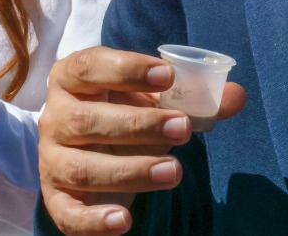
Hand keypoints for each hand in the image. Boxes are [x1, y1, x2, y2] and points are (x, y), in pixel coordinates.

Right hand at [38, 47, 245, 234]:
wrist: (89, 153)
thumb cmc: (122, 116)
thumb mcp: (152, 101)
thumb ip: (192, 98)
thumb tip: (235, 96)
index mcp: (71, 79)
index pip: (89, 67)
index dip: (126, 70)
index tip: (168, 76)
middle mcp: (55, 117)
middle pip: (86, 120)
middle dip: (138, 125)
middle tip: (183, 129)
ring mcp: (52, 159)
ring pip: (83, 168)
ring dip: (131, 170)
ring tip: (174, 171)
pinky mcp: (57, 198)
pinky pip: (69, 214)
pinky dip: (95, 221)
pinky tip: (125, 221)